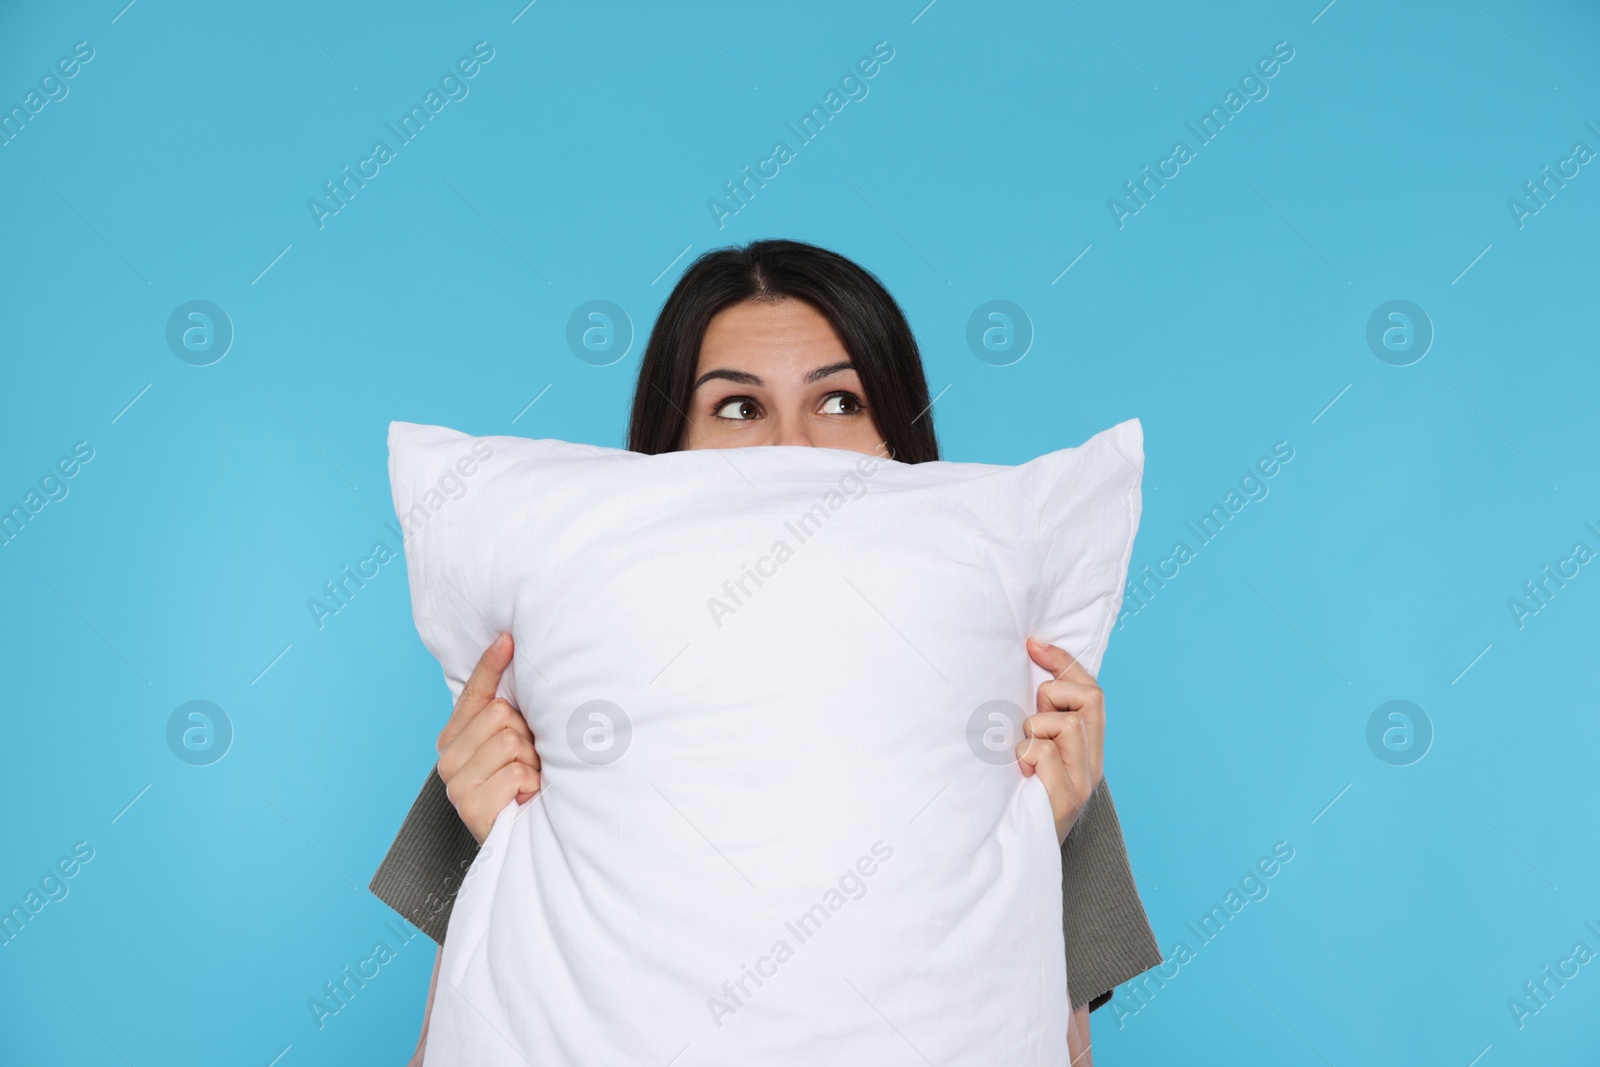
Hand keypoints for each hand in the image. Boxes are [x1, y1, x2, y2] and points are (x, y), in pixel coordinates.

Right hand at [436, 633, 540, 843]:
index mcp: (453, 736)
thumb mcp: (513, 743)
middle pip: (500, 714)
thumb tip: (515, 656)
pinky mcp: (470, 807)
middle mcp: (447, 757)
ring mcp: (455, 783)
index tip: (508, 638)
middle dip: (528, 736)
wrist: (520, 839)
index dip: (492, 665)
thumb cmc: (519, 788)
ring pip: (510, 742)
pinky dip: (531, 784)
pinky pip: (516, 772)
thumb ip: (506, 712)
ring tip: (528, 780)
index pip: (474, 693)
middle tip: (529, 761)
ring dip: (533, 763)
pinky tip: (525, 797)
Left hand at [1015, 636, 1104, 845]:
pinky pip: (1043, 752)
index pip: (1090, 690)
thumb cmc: (1018, 797)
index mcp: (1089, 747)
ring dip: (1033, 730)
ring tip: (1023, 756)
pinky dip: (1025, 755)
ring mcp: (1084, 782)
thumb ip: (1040, 716)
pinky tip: (1020, 775)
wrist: (1019, 857)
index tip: (1033, 643)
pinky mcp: (1067, 799)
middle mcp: (1094, 762)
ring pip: (1063, 724)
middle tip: (1031, 720)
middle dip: (1053, 696)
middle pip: (1089, 698)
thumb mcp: (1032, 748)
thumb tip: (1028, 664)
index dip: (1063, 662)